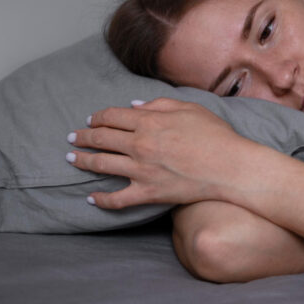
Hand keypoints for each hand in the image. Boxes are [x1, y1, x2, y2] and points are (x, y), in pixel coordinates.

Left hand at [66, 98, 250, 209]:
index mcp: (150, 121)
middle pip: (101, 138)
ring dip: (83, 160)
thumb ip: (160, 104)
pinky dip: (101, 199)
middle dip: (83, 137)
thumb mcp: (191, 108)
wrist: (231, 167)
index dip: (98, 117)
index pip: (112, 116)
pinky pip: (117, 199)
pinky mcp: (148, 193)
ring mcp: (141, 170)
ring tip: (72, 159)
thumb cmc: (217, 135)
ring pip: (101, 164)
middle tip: (73, 137)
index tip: (92, 120)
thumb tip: (134, 105)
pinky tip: (91, 198)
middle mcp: (140, 144)